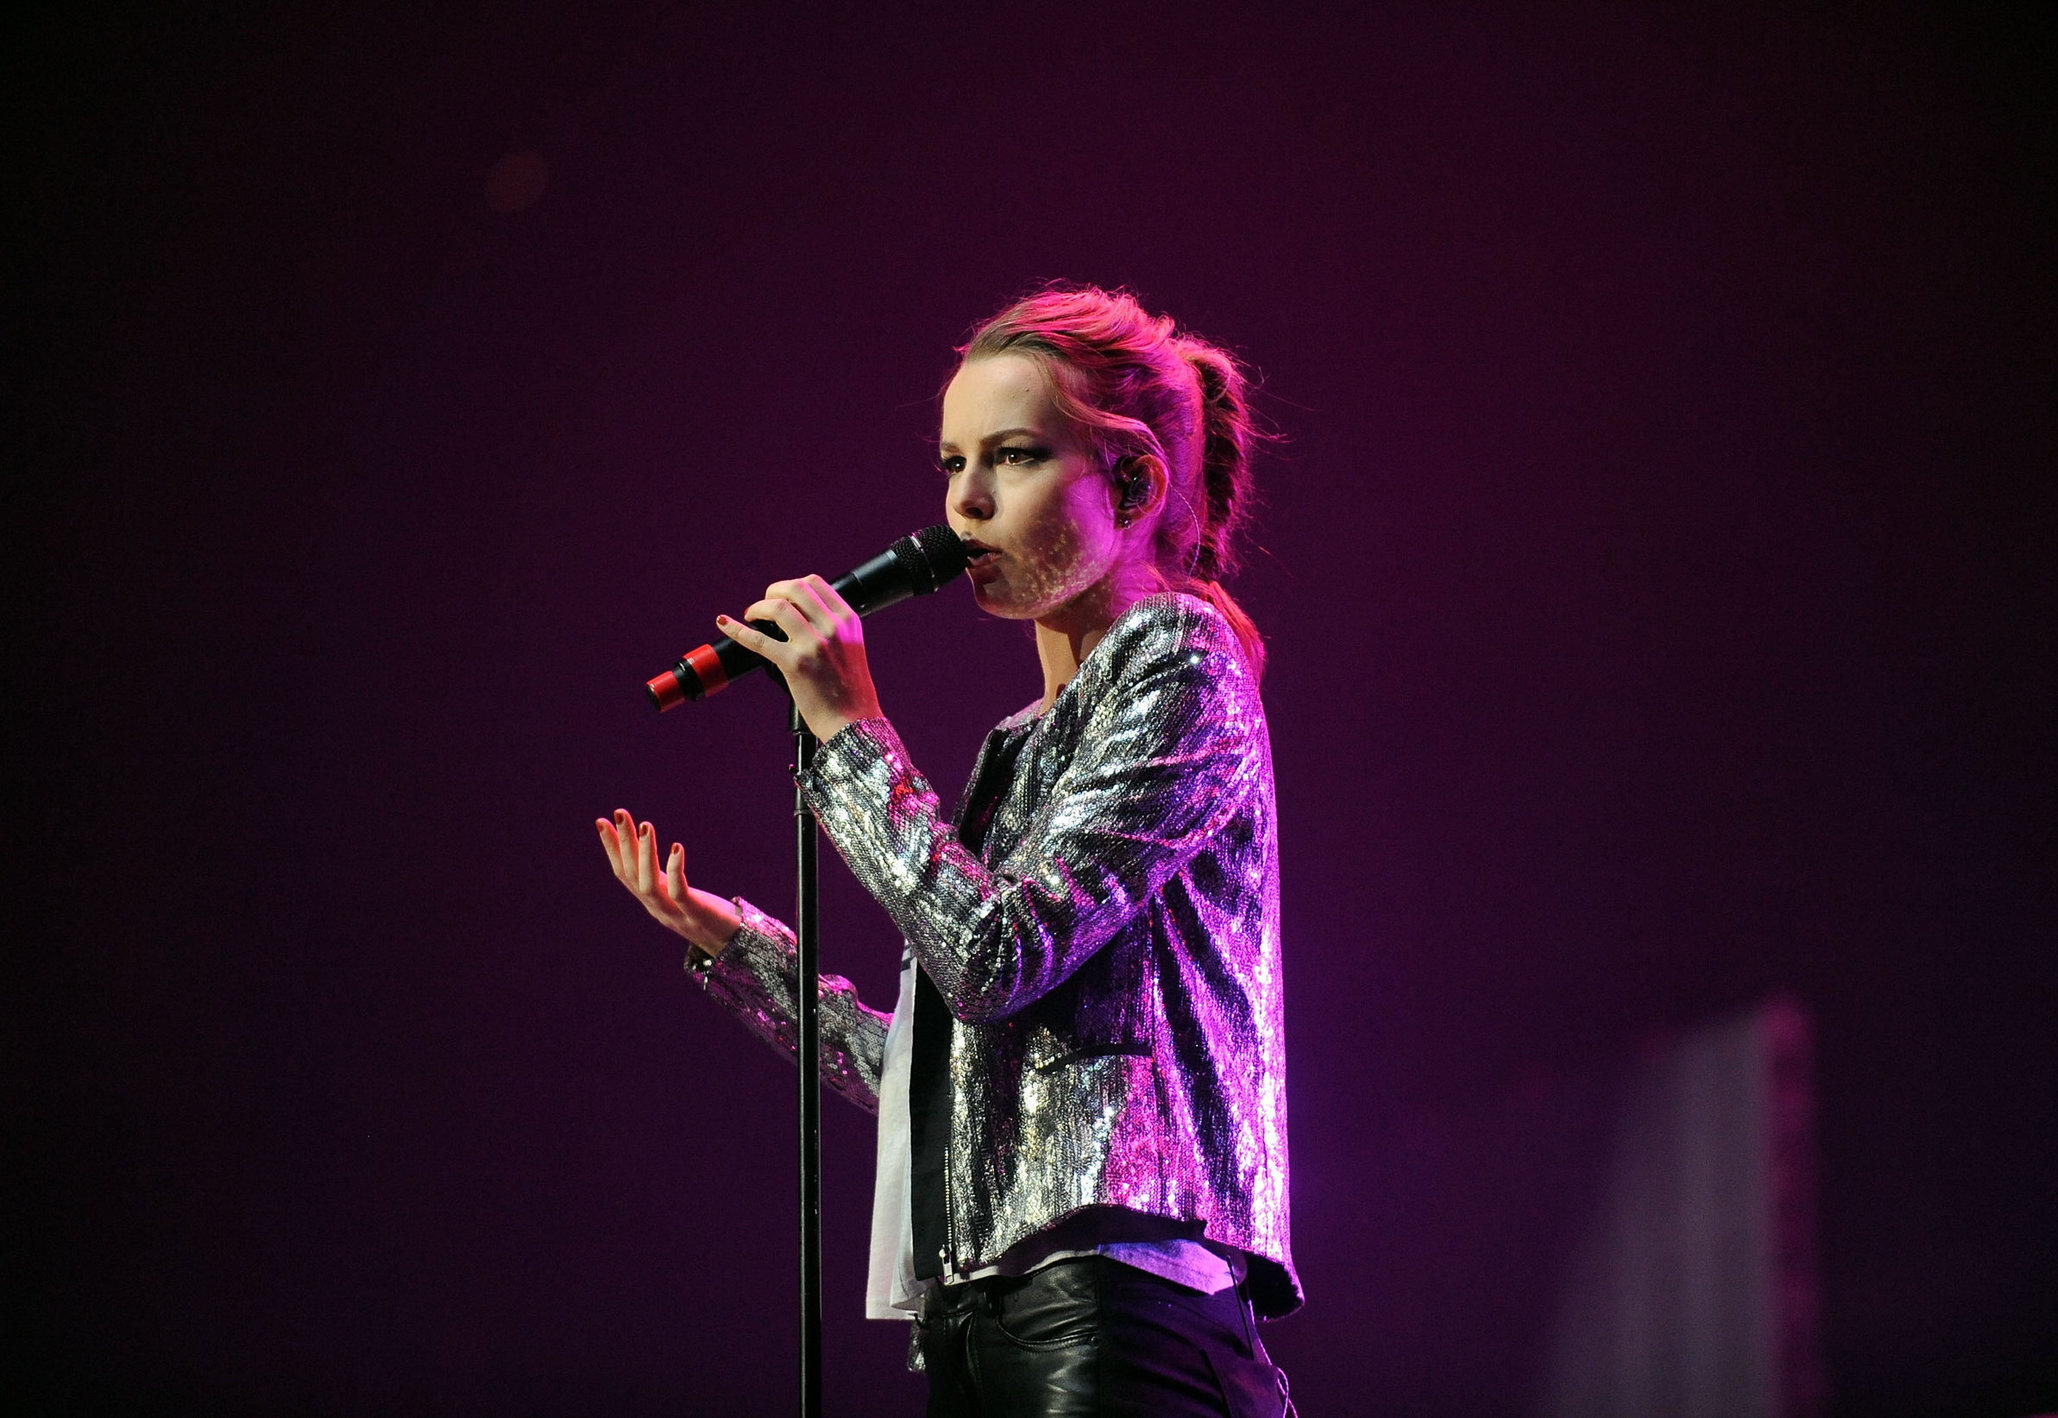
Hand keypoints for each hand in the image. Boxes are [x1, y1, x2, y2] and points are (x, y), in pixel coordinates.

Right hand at [596, 809, 741, 954]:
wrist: (733, 944)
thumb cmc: (706, 913)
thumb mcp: (677, 893)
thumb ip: (661, 878)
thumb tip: (648, 851)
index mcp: (651, 901)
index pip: (624, 873)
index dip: (612, 848)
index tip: (602, 821)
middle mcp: (657, 908)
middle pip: (632, 874)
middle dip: (624, 843)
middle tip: (620, 813)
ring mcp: (674, 914)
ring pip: (649, 884)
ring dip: (645, 854)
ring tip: (646, 825)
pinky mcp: (696, 915)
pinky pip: (679, 892)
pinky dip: (674, 870)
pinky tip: (676, 846)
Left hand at [720, 573, 881, 741]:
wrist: (854, 723)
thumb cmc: (850, 692)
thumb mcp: (850, 648)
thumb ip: (830, 629)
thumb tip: (796, 618)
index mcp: (847, 620)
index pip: (815, 583)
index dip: (790, 586)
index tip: (780, 597)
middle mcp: (832, 627)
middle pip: (795, 588)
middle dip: (772, 591)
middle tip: (763, 605)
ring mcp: (814, 644)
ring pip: (777, 607)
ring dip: (757, 607)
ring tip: (751, 617)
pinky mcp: (795, 664)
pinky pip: (758, 639)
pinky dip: (737, 629)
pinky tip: (726, 624)